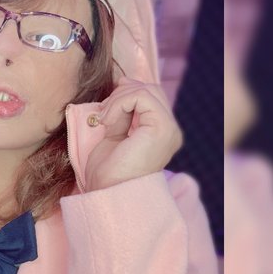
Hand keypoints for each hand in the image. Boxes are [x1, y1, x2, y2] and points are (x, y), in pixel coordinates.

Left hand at [84, 77, 182, 191]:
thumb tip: (123, 81)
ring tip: (104, 120)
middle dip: (121, 94)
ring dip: (118, 99)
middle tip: (102, 116)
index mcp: (159, 132)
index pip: (148, 96)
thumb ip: (122, 111)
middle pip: (149, 89)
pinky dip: (119, 103)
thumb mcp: (114, 133)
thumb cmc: (107, 171)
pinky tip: (108, 121)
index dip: (124, 95)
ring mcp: (169, 129)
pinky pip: (142, 96)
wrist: (107, 192)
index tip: (104, 113)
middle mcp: (169, 130)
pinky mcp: (162, 128)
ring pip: (146, 89)